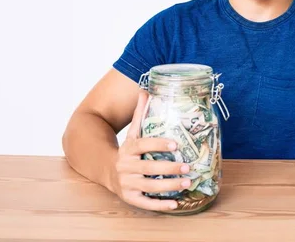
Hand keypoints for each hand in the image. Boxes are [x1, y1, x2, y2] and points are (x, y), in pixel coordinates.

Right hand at [110, 90, 191, 210]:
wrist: (106, 170)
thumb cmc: (128, 150)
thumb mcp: (132, 132)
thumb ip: (140, 114)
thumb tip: (146, 90)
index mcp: (128, 148)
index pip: (143, 145)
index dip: (159, 144)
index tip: (176, 143)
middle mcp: (126, 167)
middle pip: (149, 168)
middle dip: (170, 168)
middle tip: (188, 166)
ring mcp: (127, 184)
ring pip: (150, 186)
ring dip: (169, 186)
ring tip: (188, 182)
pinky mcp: (129, 198)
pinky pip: (145, 203)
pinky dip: (160, 205)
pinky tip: (175, 204)